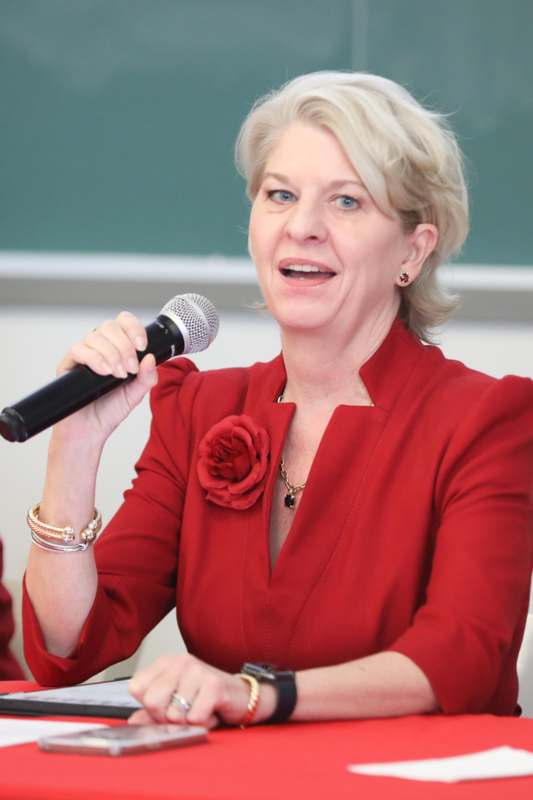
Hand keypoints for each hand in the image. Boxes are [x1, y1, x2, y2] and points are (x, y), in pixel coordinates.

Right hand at [53, 311, 157, 443]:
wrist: (89, 432)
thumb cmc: (109, 411)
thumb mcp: (135, 394)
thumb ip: (147, 377)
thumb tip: (151, 358)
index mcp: (116, 349)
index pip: (123, 323)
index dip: (133, 328)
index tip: (142, 346)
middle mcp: (98, 348)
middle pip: (109, 326)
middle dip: (124, 346)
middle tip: (130, 368)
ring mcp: (82, 355)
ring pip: (95, 336)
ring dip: (112, 354)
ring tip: (118, 375)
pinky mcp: (67, 365)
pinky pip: (78, 350)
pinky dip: (95, 359)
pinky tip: (105, 372)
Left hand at [127, 654, 271, 728]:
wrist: (241, 696)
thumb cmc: (204, 699)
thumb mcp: (173, 705)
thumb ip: (150, 714)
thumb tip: (132, 722)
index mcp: (165, 662)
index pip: (136, 688)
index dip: (149, 706)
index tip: (167, 705)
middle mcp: (179, 661)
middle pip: (152, 701)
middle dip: (167, 717)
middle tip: (185, 710)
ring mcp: (197, 670)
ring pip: (173, 714)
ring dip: (188, 721)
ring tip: (200, 709)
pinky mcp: (214, 684)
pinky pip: (194, 718)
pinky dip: (203, 723)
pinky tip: (211, 711)